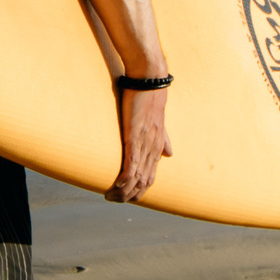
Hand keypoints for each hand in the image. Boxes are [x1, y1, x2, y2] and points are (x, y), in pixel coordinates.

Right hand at [106, 85, 171, 203]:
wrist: (150, 80)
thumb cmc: (150, 98)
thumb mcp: (160, 122)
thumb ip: (164, 139)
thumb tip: (170, 153)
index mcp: (158, 146)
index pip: (150, 177)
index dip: (139, 190)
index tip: (126, 196)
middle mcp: (154, 148)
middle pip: (144, 182)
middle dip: (129, 196)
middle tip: (113, 200)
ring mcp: (145, 144)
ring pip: (137, 178)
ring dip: (123, 191)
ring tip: (109, 197)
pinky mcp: (135, 137)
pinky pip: (131, 164)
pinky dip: (124, 179)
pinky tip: (116, 186)